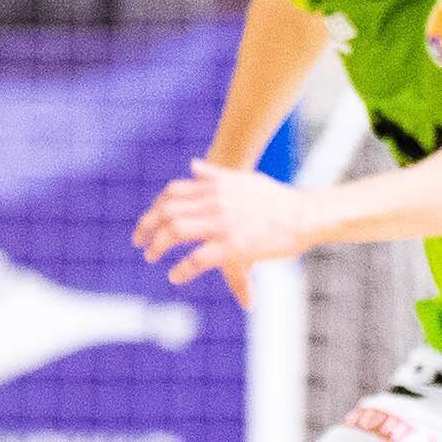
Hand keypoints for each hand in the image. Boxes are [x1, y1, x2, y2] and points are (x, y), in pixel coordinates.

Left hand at [132, 159, 311, 307]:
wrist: (302, 214)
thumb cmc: (274, 198)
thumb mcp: (242, 180)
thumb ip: (214, 174)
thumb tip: (192, 166)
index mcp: (215, 186)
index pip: (172, 193)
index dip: (155, 207)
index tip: (146, 222)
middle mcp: (214, 202)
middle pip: (168, 211)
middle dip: (148, 227)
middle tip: (139, 242)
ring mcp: (223, 223)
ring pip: (177, 232)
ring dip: (158, 245)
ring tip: (151, 256)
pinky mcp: (233, 246)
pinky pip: (198, 258)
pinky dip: (182, 268)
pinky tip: (174, 276)